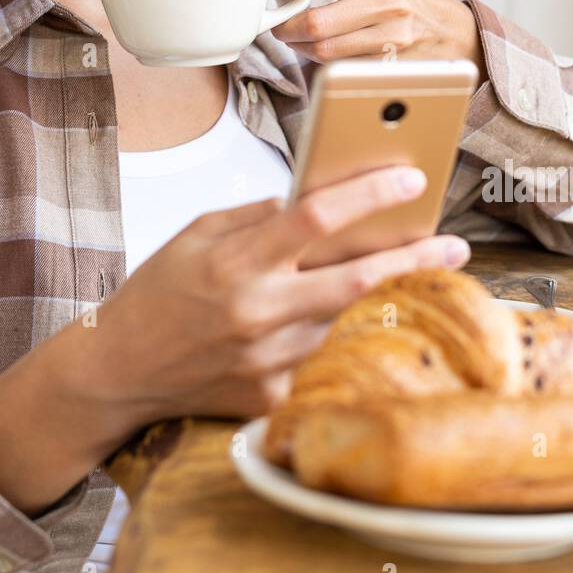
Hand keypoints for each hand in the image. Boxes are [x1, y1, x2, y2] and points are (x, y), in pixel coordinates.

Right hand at [70, 165, 471, 434]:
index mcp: (236, 260)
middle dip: (412, 259)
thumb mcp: (196, 233)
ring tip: (416, 280)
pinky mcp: (268, 396)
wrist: (117, 370)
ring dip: (380, 301)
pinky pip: (317, 361)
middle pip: (354, 279)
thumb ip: (255, 217)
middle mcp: (256, 310)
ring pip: (344, 322)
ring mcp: (265, 359)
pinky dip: (333, 340)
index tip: (410, 176)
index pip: (315, 217)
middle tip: (455, 245)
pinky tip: (346, 331)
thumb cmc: (156, 293)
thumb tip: (306, 205)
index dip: (369, 193)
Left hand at [274, 0, 486, 82]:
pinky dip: (318, 59)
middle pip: (314, 21)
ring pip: (323, 50)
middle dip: (285, 25)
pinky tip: (318, 47)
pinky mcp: (388, 63)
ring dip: (298, 45)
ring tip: (293, 34)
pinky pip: (337, 66)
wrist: (438, 26)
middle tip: (278, 21)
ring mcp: (390, 35)